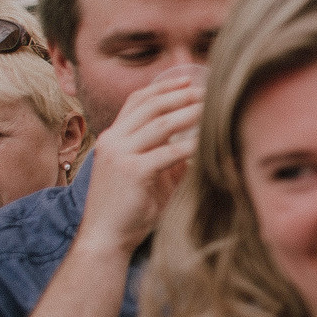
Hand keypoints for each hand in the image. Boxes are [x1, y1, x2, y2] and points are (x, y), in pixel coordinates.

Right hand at [78, 68, 203, 259]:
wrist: (105, 237)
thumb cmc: (128, 208)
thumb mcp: (144, 172)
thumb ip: (162, 153)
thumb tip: (194, 139)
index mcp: (113, 137)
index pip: (137, 101)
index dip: (162, 87)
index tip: (187, 79)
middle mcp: (113, 140)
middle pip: (150, 106)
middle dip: (181, 95)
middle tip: (206, 90)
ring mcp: (120, 155)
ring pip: (160, 124)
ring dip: (189, 113)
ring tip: (211, 107)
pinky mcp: (133, 172)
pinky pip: (168, 152)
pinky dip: (191, 145)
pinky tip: (208, 142)